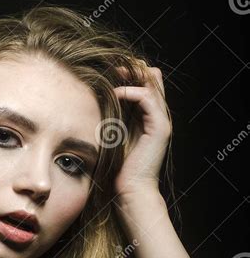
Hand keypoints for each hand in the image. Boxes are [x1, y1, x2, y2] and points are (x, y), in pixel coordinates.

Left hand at [111, 60, 170, 198]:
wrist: (130, 189)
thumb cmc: (117, 167)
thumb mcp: (112, 135)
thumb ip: (111, 117)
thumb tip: (95, 99)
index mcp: (148, 116)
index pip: (146, 81)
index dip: (130, 72)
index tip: (109, 71)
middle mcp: (158, 115)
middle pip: (154, 76)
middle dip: (133, 68)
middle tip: (112, 68)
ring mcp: (161, 121)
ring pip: (153, 82)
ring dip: (132, 75)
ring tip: (113, 75)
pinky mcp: (160, 128)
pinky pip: (147, 98)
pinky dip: (131, 92)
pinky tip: (115, 93)